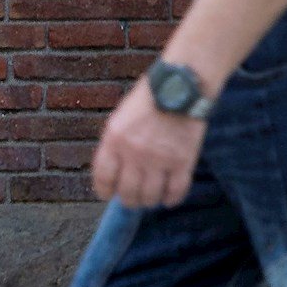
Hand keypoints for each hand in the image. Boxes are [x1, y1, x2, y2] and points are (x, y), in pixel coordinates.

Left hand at [91, 77, 208, 208]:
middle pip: (127, 192)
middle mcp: (134, 153)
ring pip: (150, 196)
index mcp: (114, 139)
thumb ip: (116, 143)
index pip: (103, 177)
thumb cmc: (150, 97)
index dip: (105, 190)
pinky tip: (169, 198)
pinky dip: (171, 199)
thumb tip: (115, 170)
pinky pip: (175, 191)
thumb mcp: (121, 116)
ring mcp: (159, 159)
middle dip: (128, 199)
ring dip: (149, 201)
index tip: (108, 194)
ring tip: (151, 197)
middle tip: (132, 198)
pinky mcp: (183, 162)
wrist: (181, 85)